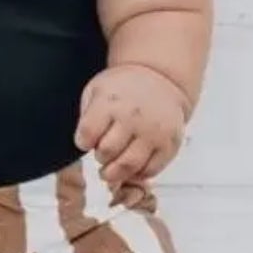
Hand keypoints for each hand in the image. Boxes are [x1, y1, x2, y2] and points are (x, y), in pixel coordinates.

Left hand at [74, 63, 188, 185]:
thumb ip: (86, 119)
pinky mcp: (170, 144)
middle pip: (107, 153)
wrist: (161, 78)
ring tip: (112, 167)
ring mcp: (154, 131)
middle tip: (103, 152)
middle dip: (100, 157)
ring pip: (128, 166)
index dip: (83, 142)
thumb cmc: (123, 88)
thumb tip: (85, 149)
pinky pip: (150, 171)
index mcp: (110, 102)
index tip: (86, 141)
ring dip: (115, 172)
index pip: (87, 134)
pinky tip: (132, 164)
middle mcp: (133, 116)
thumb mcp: (95, 91)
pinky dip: (137, 174)